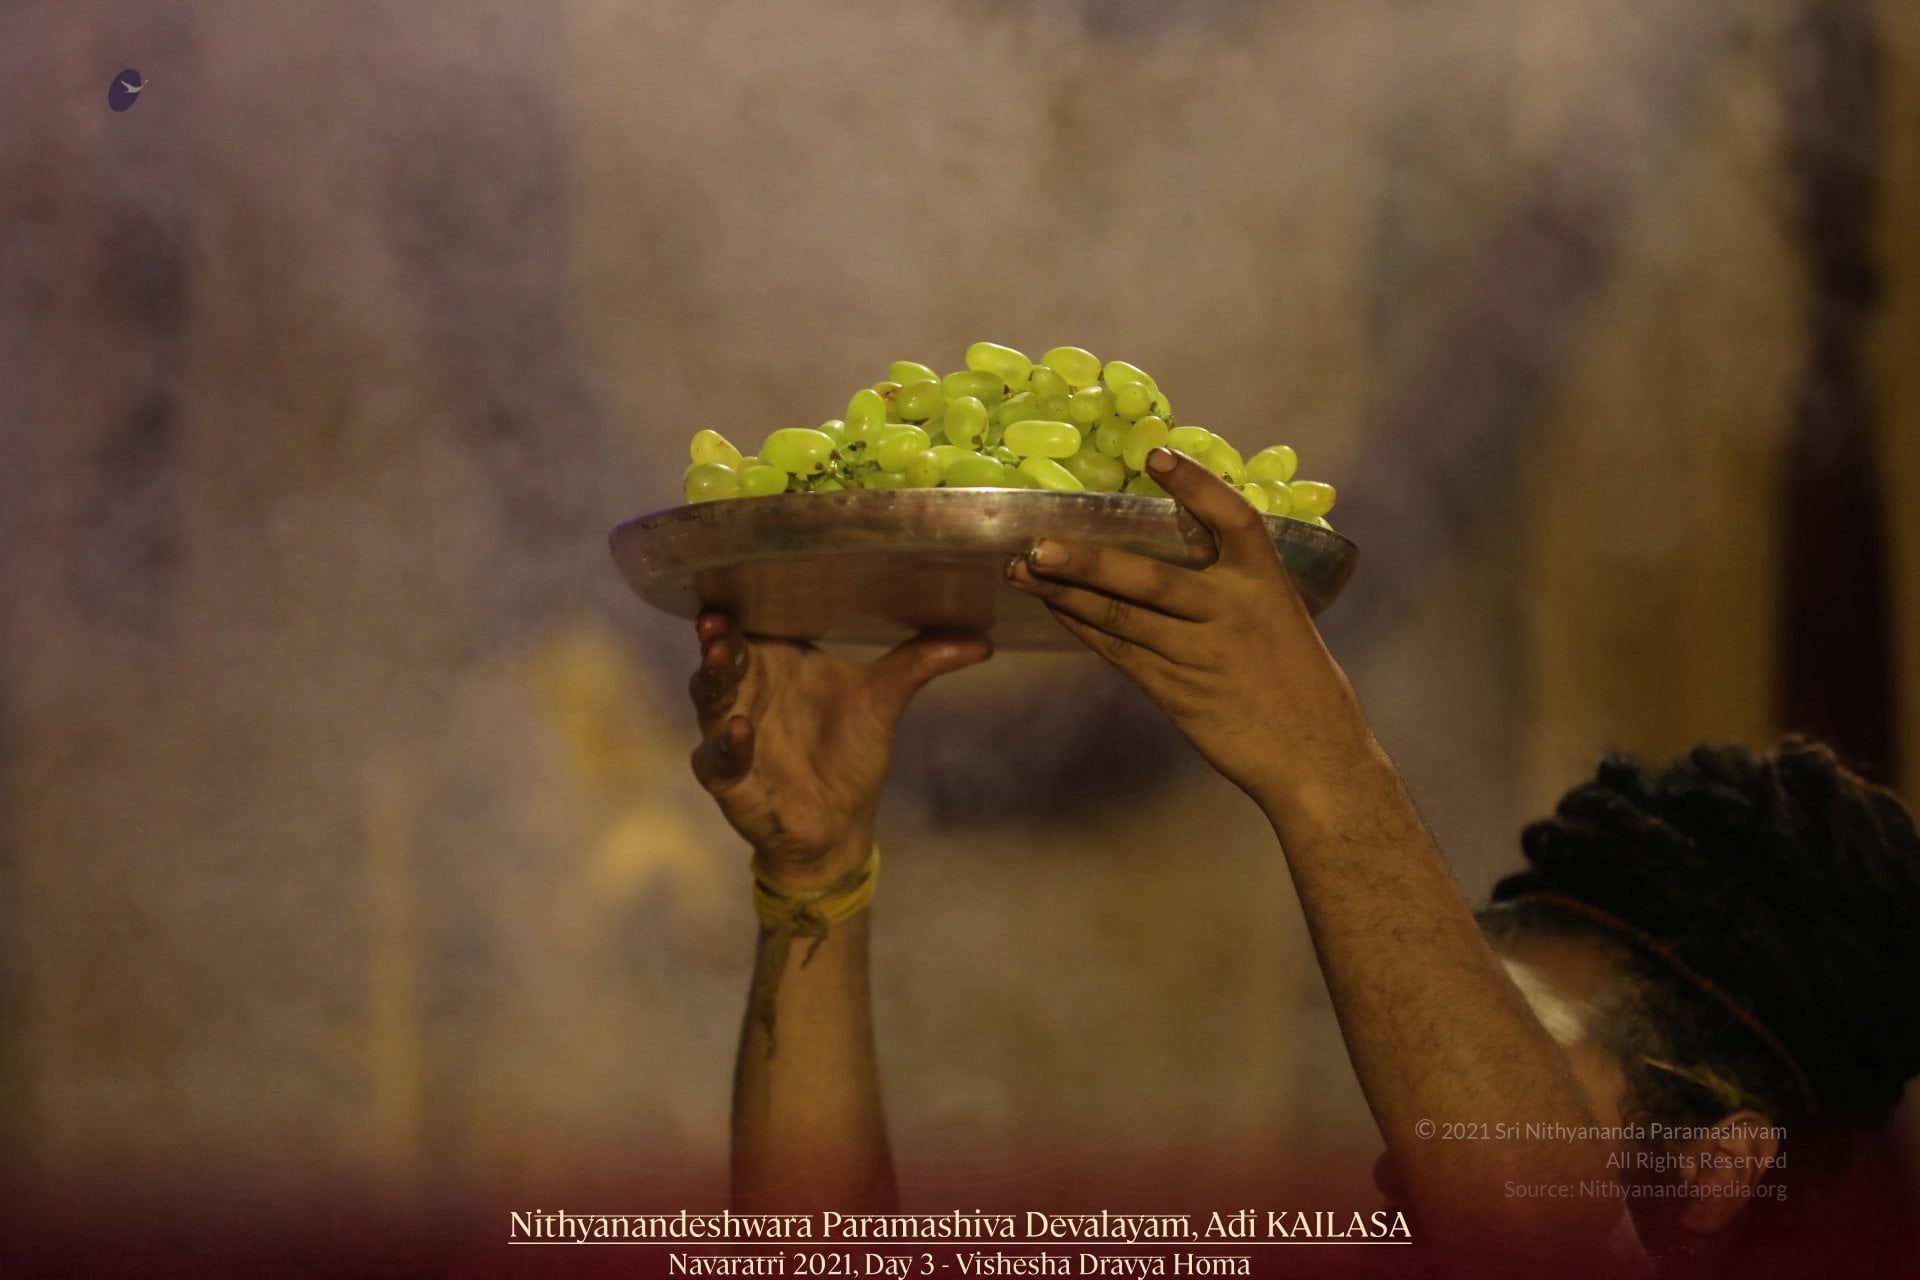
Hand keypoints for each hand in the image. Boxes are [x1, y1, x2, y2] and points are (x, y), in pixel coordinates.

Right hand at [689, 612, 990, 888]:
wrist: (838, 824)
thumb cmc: (851, 753)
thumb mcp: (885, 699)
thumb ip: (922, 661)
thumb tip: (985, 638)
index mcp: (778, 659)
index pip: (751, 621)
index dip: (739, 602)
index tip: (734, 580)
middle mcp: (747, 687)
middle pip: (722, 652)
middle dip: (718, 635)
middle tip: (719, 619)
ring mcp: (729, 728)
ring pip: (707, 696)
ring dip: (712, 676)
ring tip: (720, 655)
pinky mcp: (725, 775)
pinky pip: (716, 756)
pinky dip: (725, 744)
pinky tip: (739, 731)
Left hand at [1005, 447, 1375, 807]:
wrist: (1314, 757)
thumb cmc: (1297, 681)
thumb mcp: (1279, 616)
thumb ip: (1235, 583)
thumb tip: (1179, 543)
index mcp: (1267, 584)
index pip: (1233, 520)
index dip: (1197, 485)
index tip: (1157, 454)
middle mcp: (1232, 613)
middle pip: (1149, 579)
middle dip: (1089, 561)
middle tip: (1038, 544)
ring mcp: (1201, 655)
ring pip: (1121, 618)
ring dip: (1066, 594)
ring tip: (1022, 571)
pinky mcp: (1177, 691)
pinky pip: (1120, 652)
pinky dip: (1083, 627)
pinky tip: (1055, 607)